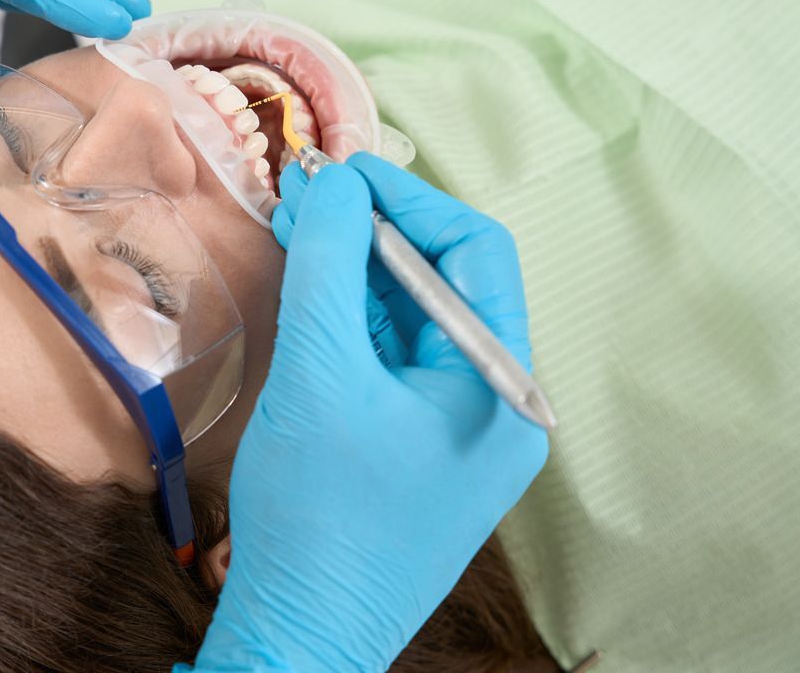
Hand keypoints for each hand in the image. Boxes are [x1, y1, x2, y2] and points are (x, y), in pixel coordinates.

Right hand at [182, 153, 547, 671]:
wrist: (299, 633)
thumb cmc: (318, 515)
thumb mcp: (319, 373)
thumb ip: (329, 266)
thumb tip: (334, 184)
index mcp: (501, 386)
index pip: (473, 254)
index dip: (407, 202)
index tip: (340, 174)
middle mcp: (493, 402)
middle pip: (443, 283)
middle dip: (374, 234)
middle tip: (307, 200)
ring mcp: (456, 429)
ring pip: (412, 320)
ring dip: (356, 271)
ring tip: (298, 231)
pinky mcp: (416, 445)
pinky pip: (391, 360)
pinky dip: (351, 317)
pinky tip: (310, 287)